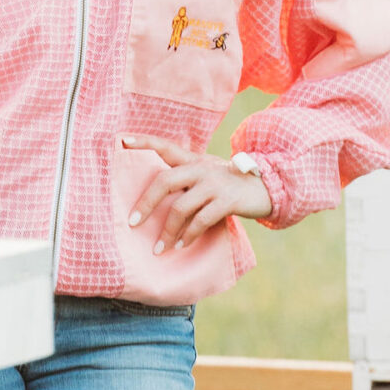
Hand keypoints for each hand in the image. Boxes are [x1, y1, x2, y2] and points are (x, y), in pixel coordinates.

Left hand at [120, 133, 271, 254]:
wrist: (266, 188)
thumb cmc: (228, 185)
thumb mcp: (207, 174)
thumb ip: (186, 179)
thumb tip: (156, 200)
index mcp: (193, 160)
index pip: (165, 146)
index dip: (144, 142)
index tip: (123, 141)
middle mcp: (201, 168)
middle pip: (164, 181)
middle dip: (145, 203)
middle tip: (132, 222)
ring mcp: (214, 183)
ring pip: (180, 207)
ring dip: (168, 231)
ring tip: (159, 248)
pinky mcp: (227, 200)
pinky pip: (201, 220)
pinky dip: (188, 235)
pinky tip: (182, 245)